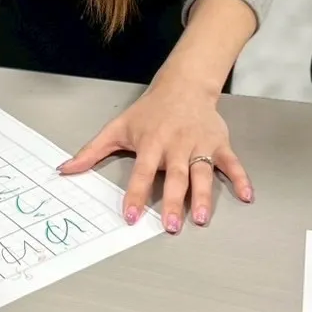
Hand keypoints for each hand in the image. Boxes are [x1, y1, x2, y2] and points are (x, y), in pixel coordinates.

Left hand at [60, 79, 252, 233]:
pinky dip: (240, 178)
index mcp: (151, 143)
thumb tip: (65, 170)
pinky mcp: (218, 143)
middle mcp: (176, 145)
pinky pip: (231, 163)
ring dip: (202, 196)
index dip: (135, 195)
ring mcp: (199, 144)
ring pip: (202, 173)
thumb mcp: (118, 127)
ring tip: (201, 218)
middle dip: (172, 202)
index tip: (129, 216)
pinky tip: (246, 195)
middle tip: (170, 226)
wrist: (184, 85)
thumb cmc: (149, 111)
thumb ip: (91, 151)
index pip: (141, 172)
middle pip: (174, 177)